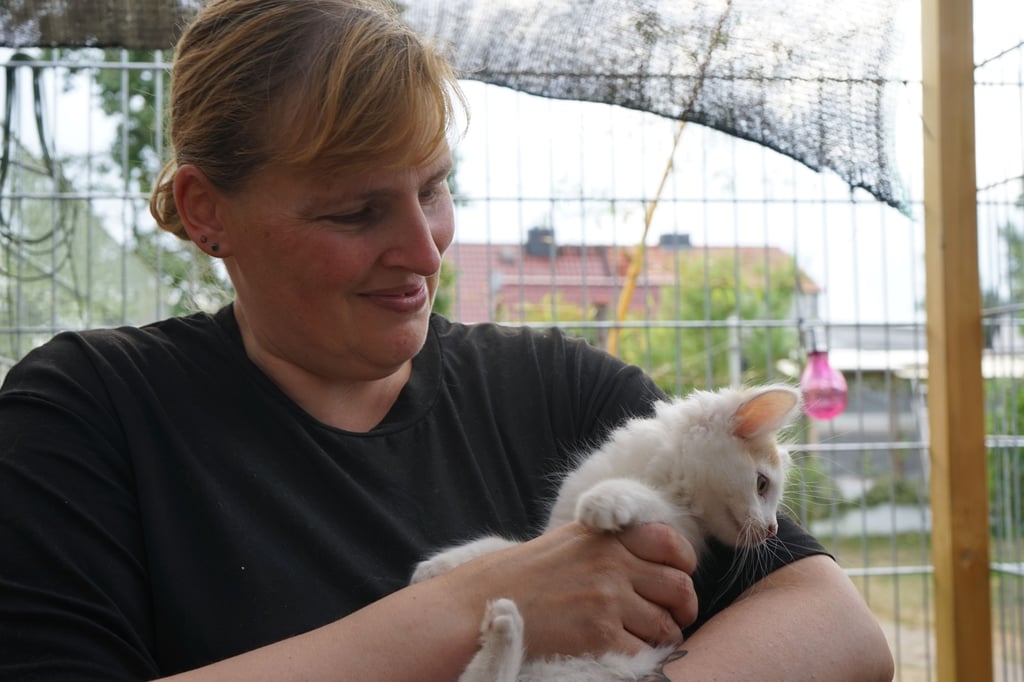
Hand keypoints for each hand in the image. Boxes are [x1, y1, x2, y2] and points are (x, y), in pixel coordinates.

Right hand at [441, 521, 697, 658]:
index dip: (684, 563)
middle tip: (674, 619)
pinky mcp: (601, 635)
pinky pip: (645, 652)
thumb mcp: (566, 545)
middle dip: (682, 607)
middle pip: (678, 585)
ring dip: (662, 637)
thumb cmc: (517, 579)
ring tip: (643, 641)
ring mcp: (608, 599)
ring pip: (667, 623)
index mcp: (604, 538)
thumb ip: (606, 548)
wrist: (478, 607)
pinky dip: (641, 658)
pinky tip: (622, 655)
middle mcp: (612, 564)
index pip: (669, 542)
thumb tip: (650, 566)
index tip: (679, 578)